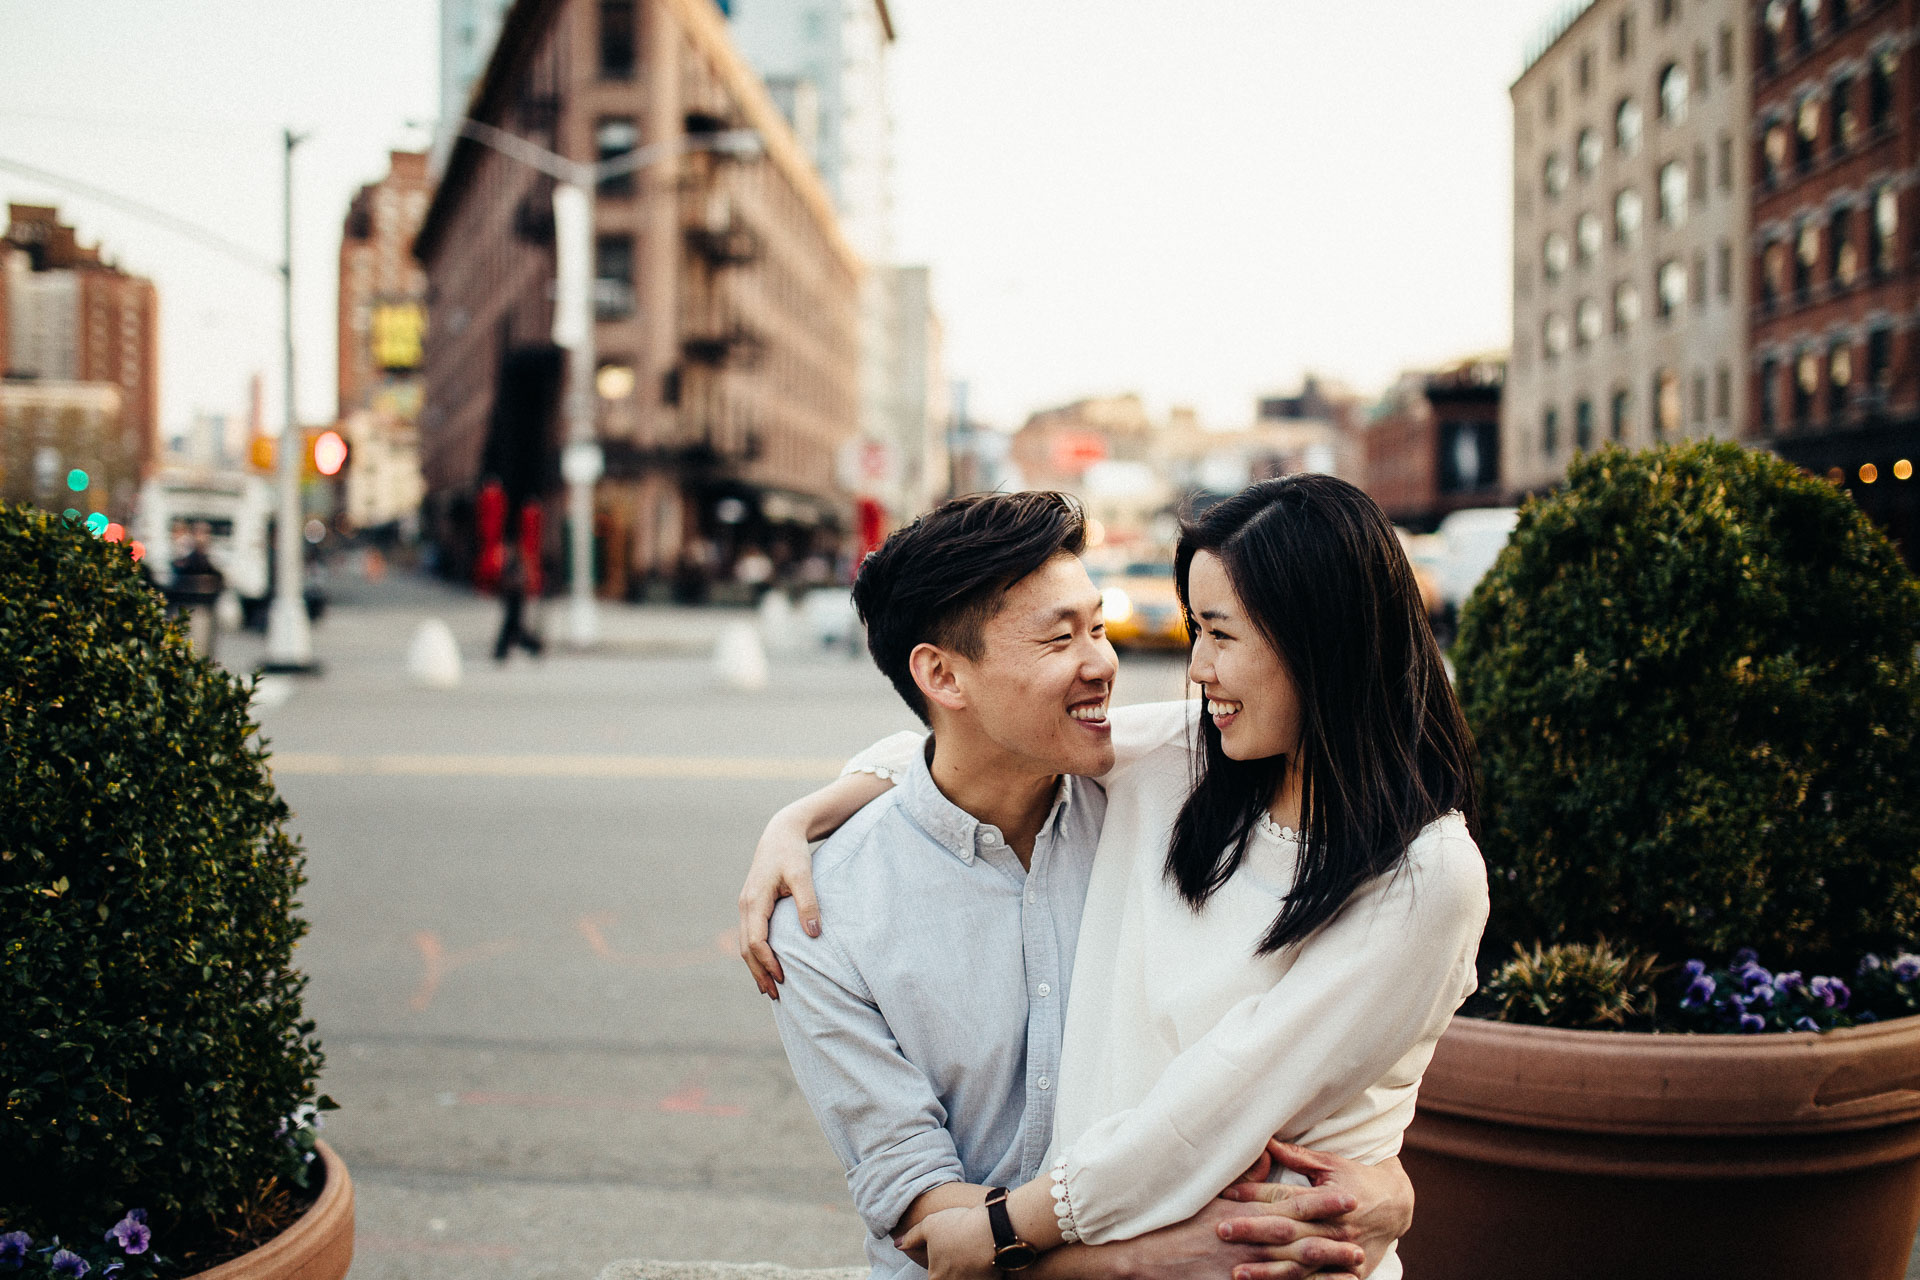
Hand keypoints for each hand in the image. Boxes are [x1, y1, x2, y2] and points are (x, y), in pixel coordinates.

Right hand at [738, 808, 820, 997]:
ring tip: (769, 988)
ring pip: (745, 943)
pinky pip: (750, 935)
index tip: (783, 979)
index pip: (757, 941)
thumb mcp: (803, 875)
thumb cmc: (793, 852)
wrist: (781, 832)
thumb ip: (808, 903)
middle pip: (746, 948)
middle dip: (758, 973)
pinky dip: (756, 953)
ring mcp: (746, 905)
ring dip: (755, 967)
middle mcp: (745, 905)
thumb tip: (814, 934)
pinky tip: (767, 965)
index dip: (768, 963)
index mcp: (755, 900)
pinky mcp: (752, 905)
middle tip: (774, 996)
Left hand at [896, 1205, 996, 1279]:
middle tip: (962, 1252)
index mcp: (935, 1277)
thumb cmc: (958, 1227)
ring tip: (974, 1254)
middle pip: (950, 1278)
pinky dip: (984, 1271)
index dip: (938, 1264)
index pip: (933, 1276)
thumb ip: (911, 1237)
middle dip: (954, 1269)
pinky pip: (983, 1277)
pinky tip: (987, 1257)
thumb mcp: (930, 1225)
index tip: (948, 1253)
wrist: (994, 1230)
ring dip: (969, 1272)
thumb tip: (898, 1245)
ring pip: (966, 1278)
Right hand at [1098, 1197, 1365, 1279]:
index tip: (1349, 1197)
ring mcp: (1243, 1268)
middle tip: (1360, 1239)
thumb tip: (1267, 1157)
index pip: (1291, 1205)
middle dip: (1331, 1239)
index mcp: (1244, 1213)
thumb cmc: (1176, 1220)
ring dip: (1323, 1268)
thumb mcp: (1208, 1192)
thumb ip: (1243, 1178)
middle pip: (1299, 1240)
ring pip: (1292, 1269)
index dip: (1322, 1202)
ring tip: (1351, 1267)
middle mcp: (1248, 1241)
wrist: (1145, 1256)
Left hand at [1219, 1142, 1413, 1277]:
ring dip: (1268, 1271)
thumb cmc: (1357, 1178)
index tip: (1226, 1196)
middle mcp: (1334, 1227)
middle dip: (1253, 1232)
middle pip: (1287, 1231)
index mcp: (1327, 1198)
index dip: (1254, 1195)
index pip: (1284, 1197)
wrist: (1398, 1205)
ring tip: (1237, 1273)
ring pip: (1300, 1265)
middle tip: (1222, 1231)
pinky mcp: (1350, 1273)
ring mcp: (1342, 1253)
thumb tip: (1265, 1141)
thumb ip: (1297, 1156)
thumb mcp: (1330, 1163)